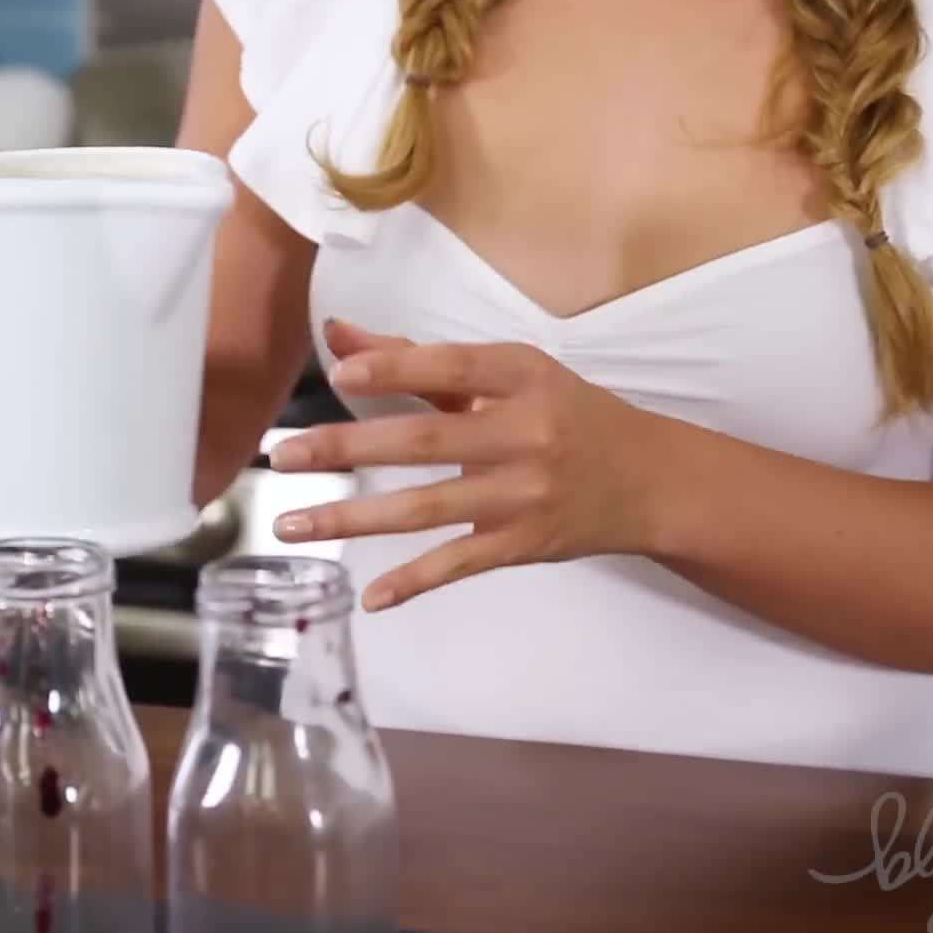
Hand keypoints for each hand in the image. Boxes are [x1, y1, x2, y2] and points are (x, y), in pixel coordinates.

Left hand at [267, 319, 676, 610]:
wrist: (650, 480)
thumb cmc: (565, 415)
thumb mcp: (507, 376)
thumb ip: (419, 359)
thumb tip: (339, 336)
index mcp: (523, 376)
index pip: (453, 367)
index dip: (396, 369)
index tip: (337, 375)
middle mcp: (526, 432)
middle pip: (425, 441)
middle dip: (347, 449)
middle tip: (282, 456)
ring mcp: (526, 493)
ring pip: (427, 508)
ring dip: (353, 519)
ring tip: (291, 525)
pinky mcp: (526, 543)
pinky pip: (459, 564)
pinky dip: (413, 582)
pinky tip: (368, 596)